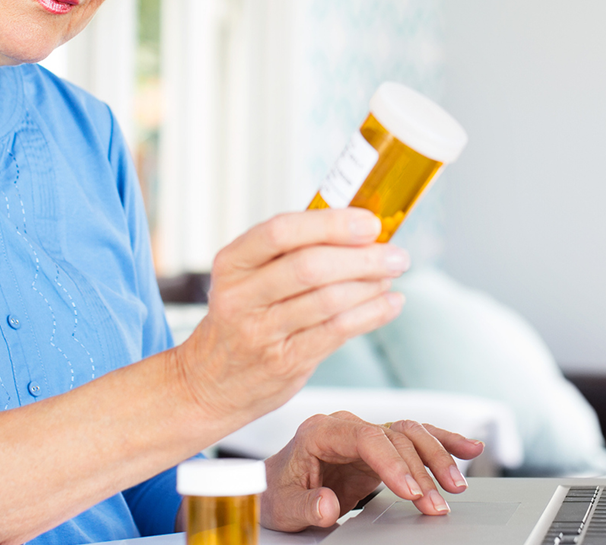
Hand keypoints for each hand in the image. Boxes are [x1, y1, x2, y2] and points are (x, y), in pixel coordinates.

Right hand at [175, 209, 407, 422]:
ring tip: (390, 276)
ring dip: (370, 285)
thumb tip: (358, 227)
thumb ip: (291, 251)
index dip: (331, 224)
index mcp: (232, 263)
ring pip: (328, 301)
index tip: (369, 223)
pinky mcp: (284, 362)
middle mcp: (241, 296)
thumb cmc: (242, 318)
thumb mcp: (247, 277)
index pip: (281, 232)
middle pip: (310, 267)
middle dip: (362, 258)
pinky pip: (337, 332)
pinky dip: (372, 314)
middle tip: (395, 254)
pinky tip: (388, 304)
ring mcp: (261, 332)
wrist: (210, 382)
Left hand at [261, 413, 486, 529]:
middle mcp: (347, 426)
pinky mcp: (381, 447)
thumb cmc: (277, 493)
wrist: (274, 488)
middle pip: (394, 436)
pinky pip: (416, 439)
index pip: (364, 437)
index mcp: (321, 432)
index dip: (392, 462)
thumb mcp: (284, 507)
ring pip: (411, 434)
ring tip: (456, 486)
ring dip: (438, 457)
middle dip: (420, 469)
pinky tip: (468, 449)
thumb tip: (327, 504)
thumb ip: (306, 506)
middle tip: (436, 503)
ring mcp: (366, 434)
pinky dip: (443, 442)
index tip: (410, 490)